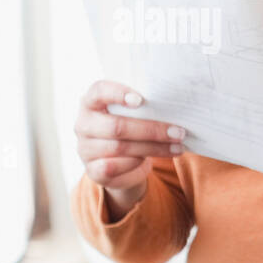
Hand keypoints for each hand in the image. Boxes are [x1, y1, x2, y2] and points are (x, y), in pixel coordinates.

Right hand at [75, 80, 184, 220]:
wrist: (123, 165)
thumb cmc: (132, 130)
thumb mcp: (135, 116)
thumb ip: (144, 108)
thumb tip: (174, 107)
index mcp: (91, 103)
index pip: (98, 91)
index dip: (117, 93)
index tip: (140, 100)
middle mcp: (83, 124)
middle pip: (117, 126)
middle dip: (152, 130)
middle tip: (178, 132)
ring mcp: (85, 149)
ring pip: (121, 148)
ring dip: (154, 148)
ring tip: (177, 147)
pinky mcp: (93, 171)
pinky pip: (116, 167)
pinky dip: (137, 163)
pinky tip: (153, 161)